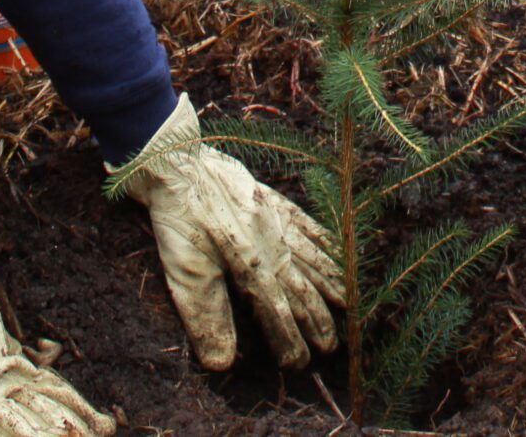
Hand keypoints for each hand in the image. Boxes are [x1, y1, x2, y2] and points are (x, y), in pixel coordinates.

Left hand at [112, 96, 343, 369]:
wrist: (178, 162)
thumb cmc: (179, 219)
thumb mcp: (185, 272)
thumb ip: (208, 316)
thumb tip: (222, 364)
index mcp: (253, 266)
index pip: (278, 312)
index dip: (289, 340)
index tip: (299, 363)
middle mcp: (273, 244)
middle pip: (303, 287)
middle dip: (318, 319)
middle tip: (331, 346)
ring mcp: (276, 219)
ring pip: (312, 257)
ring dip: (330, 283)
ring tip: (347, 304)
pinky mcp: (270, 198)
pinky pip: (307, 223)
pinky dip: (325, 239)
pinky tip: (336, 249)